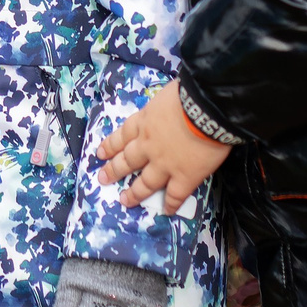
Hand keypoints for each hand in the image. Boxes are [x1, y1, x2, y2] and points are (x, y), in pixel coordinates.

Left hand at [96, 84, 230, 211]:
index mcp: (144, 122)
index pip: (122, 136)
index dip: (110, 145)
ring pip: (145, 182)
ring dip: (134, 193)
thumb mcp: (165, 95)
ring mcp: (164, 164)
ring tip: (124, 200)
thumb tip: (166, 107)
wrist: (205, 110)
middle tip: (102, 178)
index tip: (100, 153)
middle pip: (127, 161)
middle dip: (114, 170)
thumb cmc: (188, 95)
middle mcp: (148, 145)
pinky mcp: (183, 177)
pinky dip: (169, 204)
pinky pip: (174, 195)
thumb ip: (161, 107)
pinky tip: (165, 211)